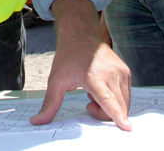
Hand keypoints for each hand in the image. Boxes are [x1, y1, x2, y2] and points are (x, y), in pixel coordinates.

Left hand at [30, 0, 131, 130]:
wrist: (80, 34)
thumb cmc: (68, 56)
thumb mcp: (55, 80)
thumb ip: (50, 104)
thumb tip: (37, 121)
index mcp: (93, 77)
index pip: (108, 101)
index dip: (117, 116)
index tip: (126, 128)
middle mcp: (111, 74)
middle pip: (118, 108)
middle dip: (104, 115)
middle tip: (88, 101)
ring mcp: (121, 72)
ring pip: (124, 104)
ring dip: (111, 107)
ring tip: (94, 93)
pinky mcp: (126, 72)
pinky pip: (126, 95)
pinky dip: (116, 99)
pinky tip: (101, 88)